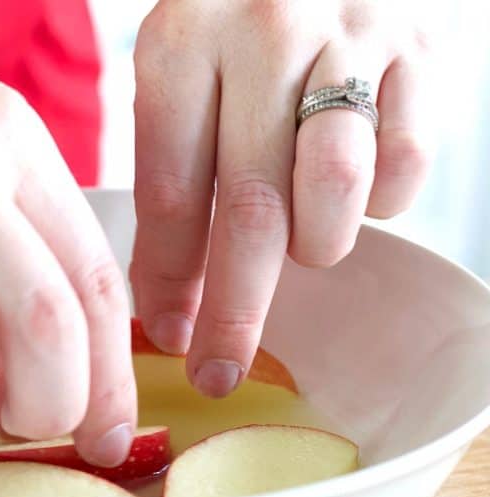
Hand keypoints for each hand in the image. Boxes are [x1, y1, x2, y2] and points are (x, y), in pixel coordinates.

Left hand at [131, 0, 431, 396]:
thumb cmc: (232, 26)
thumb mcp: (178, 76)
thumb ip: (171, 174)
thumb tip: (170, 304)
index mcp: (183, 43)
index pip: (171, 192)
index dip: (169, 279)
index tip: (167, 337)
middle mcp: (264, 35)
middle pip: (251, 207)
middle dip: (234, 310)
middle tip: (217, 372)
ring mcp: (350, 37)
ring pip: (335, 190)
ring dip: (315, 246)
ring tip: (300, 243)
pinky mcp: (419, 48)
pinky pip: (407, 164)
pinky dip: (379, 200)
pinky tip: (352, 186)